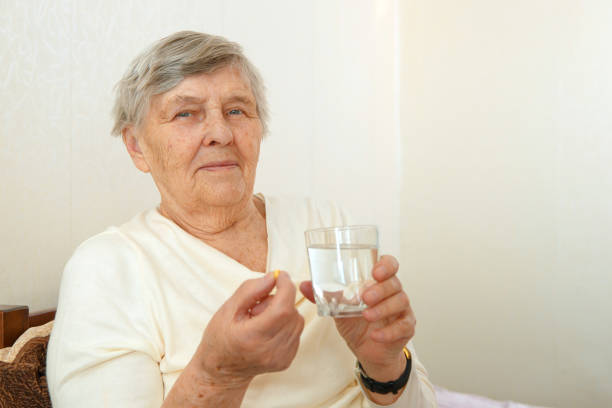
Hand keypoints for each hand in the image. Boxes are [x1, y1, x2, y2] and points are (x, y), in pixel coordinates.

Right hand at [194, 271, 304, 387]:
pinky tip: (268, 329)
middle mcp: (269, 351)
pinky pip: (296, 332)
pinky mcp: (286, 360)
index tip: (280, 277)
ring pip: (297, 321)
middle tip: (258, 307)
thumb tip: (274, 277)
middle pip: (292, 313)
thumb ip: (251, 290)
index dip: (286, 287)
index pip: (283, 309)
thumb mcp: (228, 309)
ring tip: (261, 320)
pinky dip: (286, 324)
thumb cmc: (220, 340)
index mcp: (252, 337)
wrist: (221, 370)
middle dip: (280, 300)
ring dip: (284, 313)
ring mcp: (280, 358)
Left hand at [300, 255, 414, 380]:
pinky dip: (389, 331)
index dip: (386, 265)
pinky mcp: (406, 328)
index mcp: (379, 282)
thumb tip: (304, 285)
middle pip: (394, 283)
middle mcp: (393, 292)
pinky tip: (375, 336)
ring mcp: (402, 310)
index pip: (390, 265)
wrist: (367, 351)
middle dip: (380, 289)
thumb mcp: (339, 308)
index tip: (375, 271)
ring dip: (383, 309)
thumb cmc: (356, 323)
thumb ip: (324, 295)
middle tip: (365, 298)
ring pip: (401, 302)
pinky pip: (403, 326)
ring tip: (366, 315)